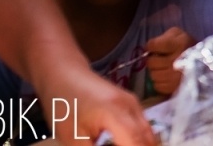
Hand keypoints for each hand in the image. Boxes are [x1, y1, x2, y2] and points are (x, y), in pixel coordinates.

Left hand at [35, 60, 153, 145]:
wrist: (63, 74)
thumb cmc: (64, 106)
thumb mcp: (72, 139)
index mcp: (117, 114)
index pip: (138, 145)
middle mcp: (132, 107)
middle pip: (148, 141)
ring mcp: (134, 103)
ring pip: (148, 134)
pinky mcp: (131, 103)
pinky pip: (142, 127)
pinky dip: (138, 141)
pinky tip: (125, 145)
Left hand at [144, 26, 193, 97]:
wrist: (205, 63)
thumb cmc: (188, 46)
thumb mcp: (179, 35)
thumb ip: (165, 36)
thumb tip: (149, 46)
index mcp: (178, 44)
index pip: (153, 45)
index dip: (151, 45)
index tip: (155, 46)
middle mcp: (175, 61)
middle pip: (151, 62)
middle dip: (153, 59)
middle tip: (160, 58)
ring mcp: (174, 77)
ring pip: (153, 75)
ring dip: (156, 71)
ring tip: (164, 68)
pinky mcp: (173, 88)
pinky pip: (157, 85)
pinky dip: (160, 81)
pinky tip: (167, 77)